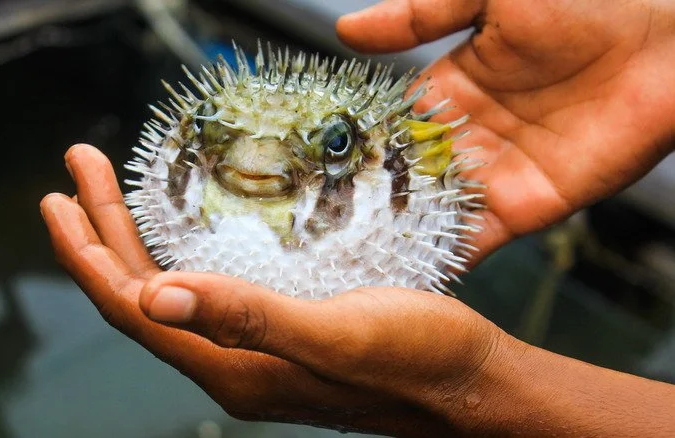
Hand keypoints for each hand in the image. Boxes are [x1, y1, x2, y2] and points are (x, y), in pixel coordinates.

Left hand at [40, 144, 507, 436]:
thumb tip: (153, 298)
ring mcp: (255, 351)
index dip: (89, 259)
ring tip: (109, 196)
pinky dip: (179, 255)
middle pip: (144, 298)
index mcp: (234, 367)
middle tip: (75, 177)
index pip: (133, 312)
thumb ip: (248, 319)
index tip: (59, 202)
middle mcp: (234, 363)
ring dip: (134, 242)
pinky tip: (180, 231)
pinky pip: (207, 293)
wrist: (469, 383)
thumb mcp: (335, 334)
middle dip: (102, 237)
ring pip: (172, 294)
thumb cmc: (416, 359)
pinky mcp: (280, 334)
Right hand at [338, 0, 674, 264]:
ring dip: (395, 236)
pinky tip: (406, 275)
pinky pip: (477, 238)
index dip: (355, 148)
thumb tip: (347, 30)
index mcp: (451, 87)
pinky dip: (444, 257)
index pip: (390, 127)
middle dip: (365, 204)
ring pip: (432, 213)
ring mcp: (496, 174)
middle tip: (315, 232)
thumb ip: (419, 14)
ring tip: (345, 264)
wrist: (669, 38)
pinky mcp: (529, 207)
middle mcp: (467, 135)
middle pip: (405, 178)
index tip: (309, 171)